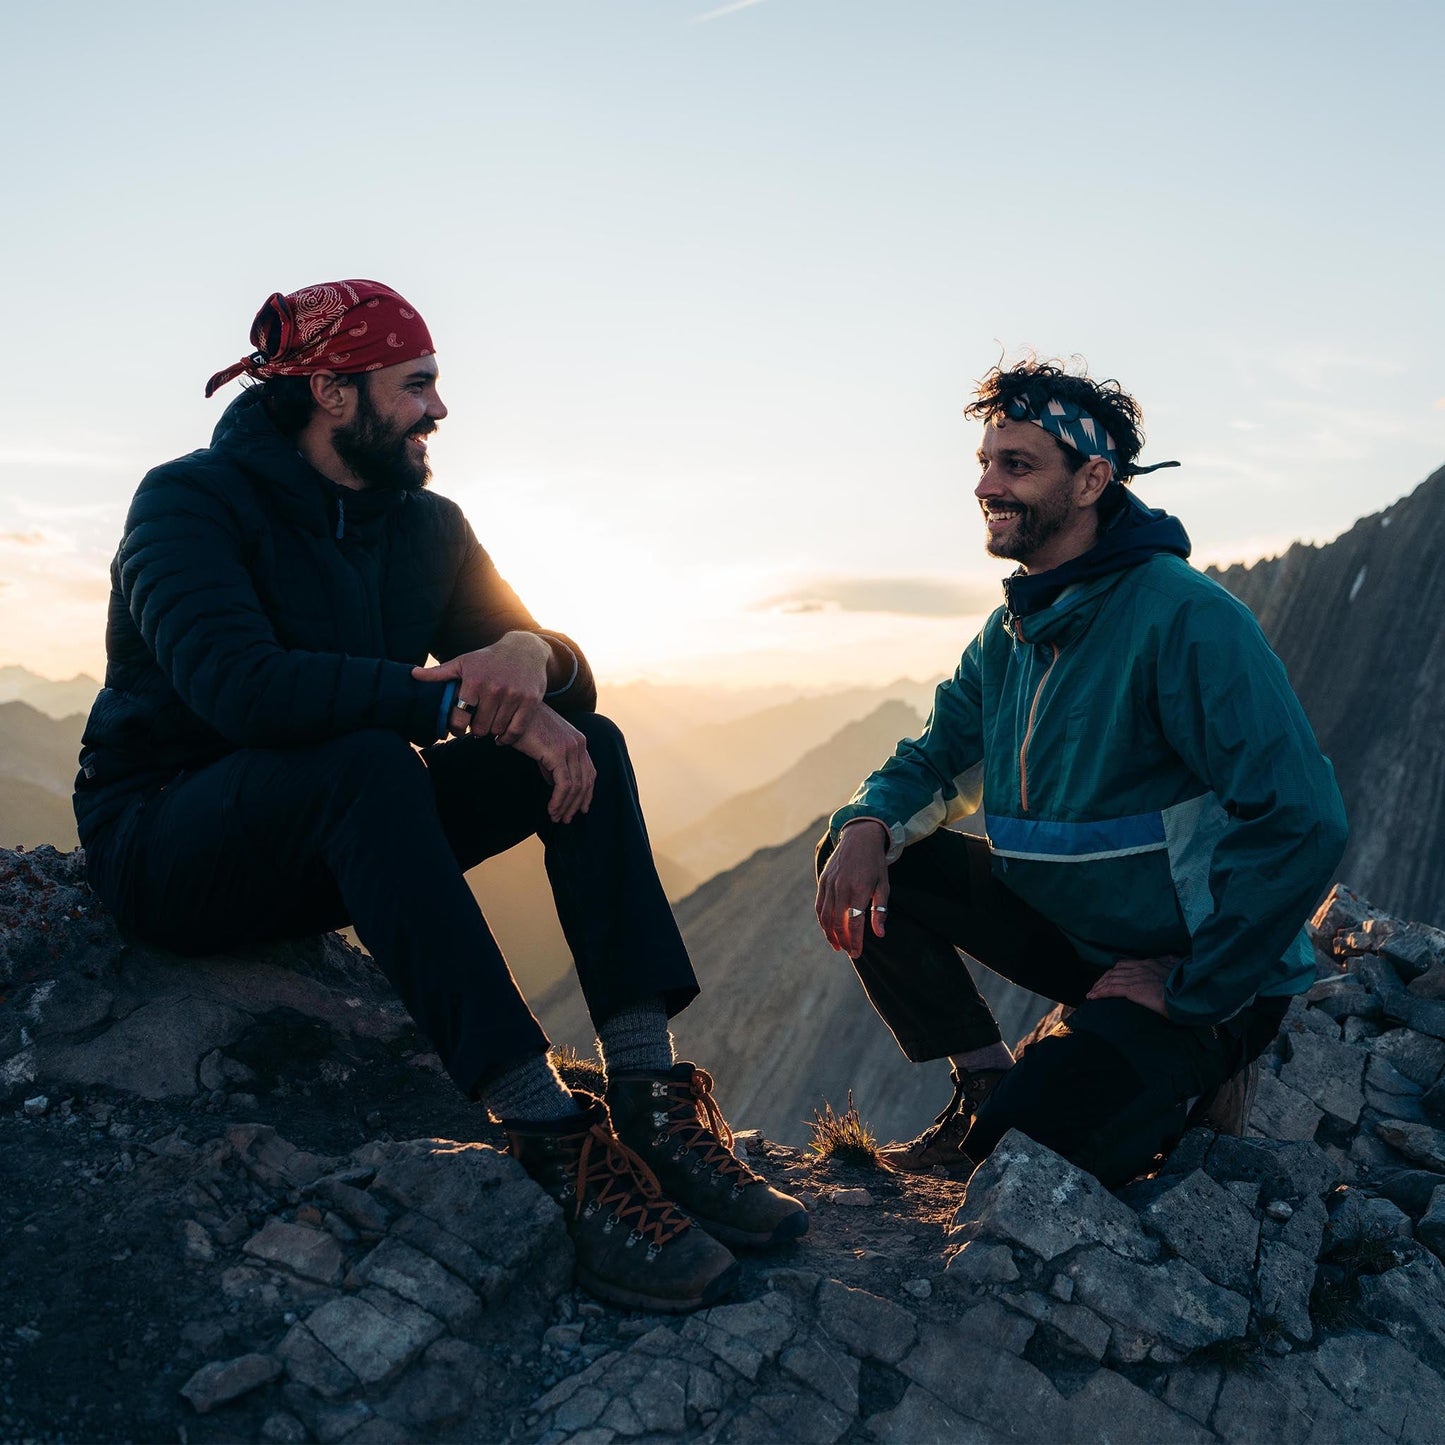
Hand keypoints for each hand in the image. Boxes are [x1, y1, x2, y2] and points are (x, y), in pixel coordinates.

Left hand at [412, 632, 550, 741]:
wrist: (525, 649)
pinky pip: (515, 730)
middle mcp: (494, 689)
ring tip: (489, 727)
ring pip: (497, 729)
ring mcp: (514, 695)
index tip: (457, 730)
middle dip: (475, 731)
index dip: (456, 728)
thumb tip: (413, 675)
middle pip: (479, 728)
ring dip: (492, 733)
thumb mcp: (464, 662)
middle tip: (476, 728)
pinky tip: (502, 737)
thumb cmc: (489, 658)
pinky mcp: (530, 701)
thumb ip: (439, 673)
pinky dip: (507, 738)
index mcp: (474, 681)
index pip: (460, 718)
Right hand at [507, 706, 596, 823]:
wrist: (512, 710)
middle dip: (576, 804)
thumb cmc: (523, 726)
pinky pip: (564, 785)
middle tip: (566, 819)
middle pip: (586, 781)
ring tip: (556, 818)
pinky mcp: (558, 753)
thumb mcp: (542, 746)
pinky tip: (551, 810)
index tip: (580, 809)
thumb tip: (553, 782)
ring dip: (566, 806)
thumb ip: (551, 762)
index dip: (587, 793)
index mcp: (578, 741)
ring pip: (576, 786)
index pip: (590, 772)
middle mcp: (579, 744)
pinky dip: (559, 801)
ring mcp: (570, 748)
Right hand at [815, 821, 890, 958]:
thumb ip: (880, 911)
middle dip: (842, 940)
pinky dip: (821, 920)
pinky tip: (827, 928)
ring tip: (836, 945)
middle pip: (837, 922)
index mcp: (859, 890)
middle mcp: (842, 888)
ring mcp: (830, 884)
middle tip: (847, 951)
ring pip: (825, 916)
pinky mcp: (823, 880)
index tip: (856, 953)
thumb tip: (879, 934)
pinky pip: (819, 905)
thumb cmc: (875, 863)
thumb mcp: (884, 885)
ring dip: (829, 933)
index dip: (855, 941)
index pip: (855, 923)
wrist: (860, 837)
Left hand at [1085, 956, 1179, 1018]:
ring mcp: (1135, 978)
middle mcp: (1140, 968)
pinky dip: (1100, 992)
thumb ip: (1171, 963)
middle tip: (1096, 987)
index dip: (1114, 971)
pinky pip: (1111, 989)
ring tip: (1091, 994)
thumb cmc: (1186, 985)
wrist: (1187, 993)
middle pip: (1114, 971)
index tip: (1108, 978)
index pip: (1125, 965)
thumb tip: (1172, 959)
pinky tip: (1093, 997)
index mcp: (1149, 964)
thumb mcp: (1179, 969)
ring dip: (1099, 986)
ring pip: (1110, 980)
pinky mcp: (1133, 989)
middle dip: (1103, 979)